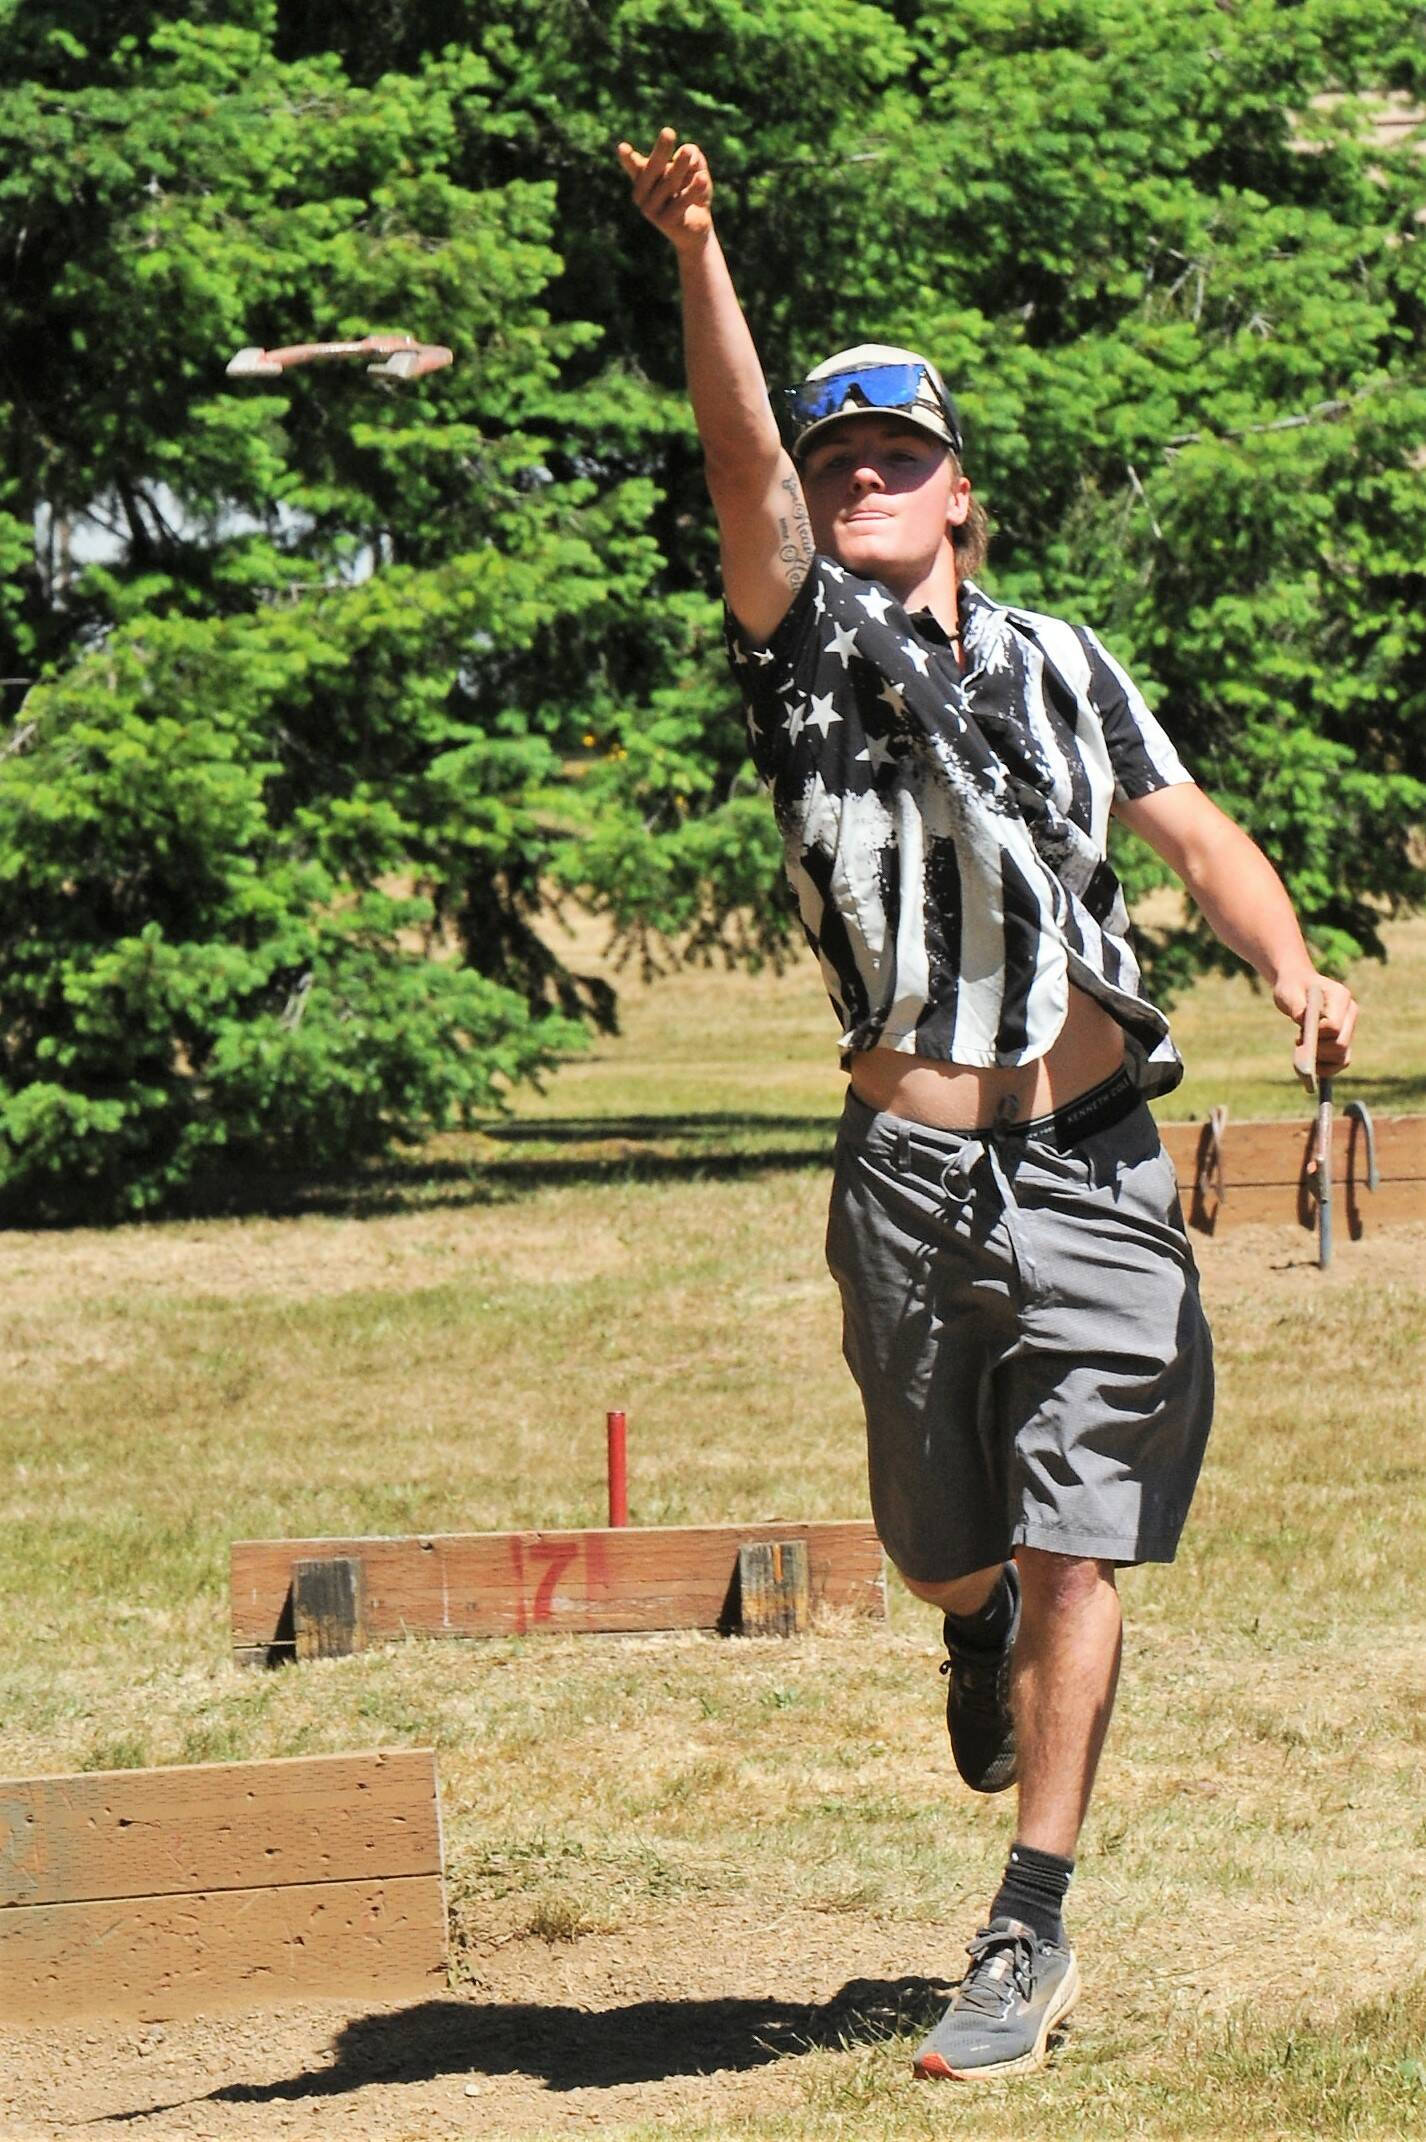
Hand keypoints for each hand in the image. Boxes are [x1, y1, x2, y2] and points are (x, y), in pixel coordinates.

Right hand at [617, 128, 713, 251]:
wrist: (696, 230)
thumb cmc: (692, 193)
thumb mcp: (695, 170)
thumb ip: (692, 157)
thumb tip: (690, 150)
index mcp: (643, 179)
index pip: (634, 167)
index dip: (627, 159)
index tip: (622, 147)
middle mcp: (642, 195)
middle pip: (652, 169)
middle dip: (660, 150)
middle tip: (668, 131)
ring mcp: (651, 210)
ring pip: (668, 183)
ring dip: (680, 166)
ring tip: (688, 150)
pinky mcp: (665, 222)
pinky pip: (680, 202)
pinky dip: (693, 190)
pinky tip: (702, 177)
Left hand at [1274, 970, 1357, 1075]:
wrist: (1298, 986)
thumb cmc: (1293, 988)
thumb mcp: (1288, 993)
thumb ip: (1296, 1006)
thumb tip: (1303, 1021)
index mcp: (1340, 996)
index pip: (1333, 1026)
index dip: (1316, 1035)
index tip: (1301, 1033)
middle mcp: (1350, 1012)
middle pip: (1340, 1044)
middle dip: (1317, 1050)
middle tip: (1299, 1041)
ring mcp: (1350, 1027)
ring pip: (1342, 1056)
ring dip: (1319, 1059)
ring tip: (1303, 1045)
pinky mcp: (1344, 1039)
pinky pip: (1341, 1062)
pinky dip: (1326, 1068)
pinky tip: (1310, 1063)